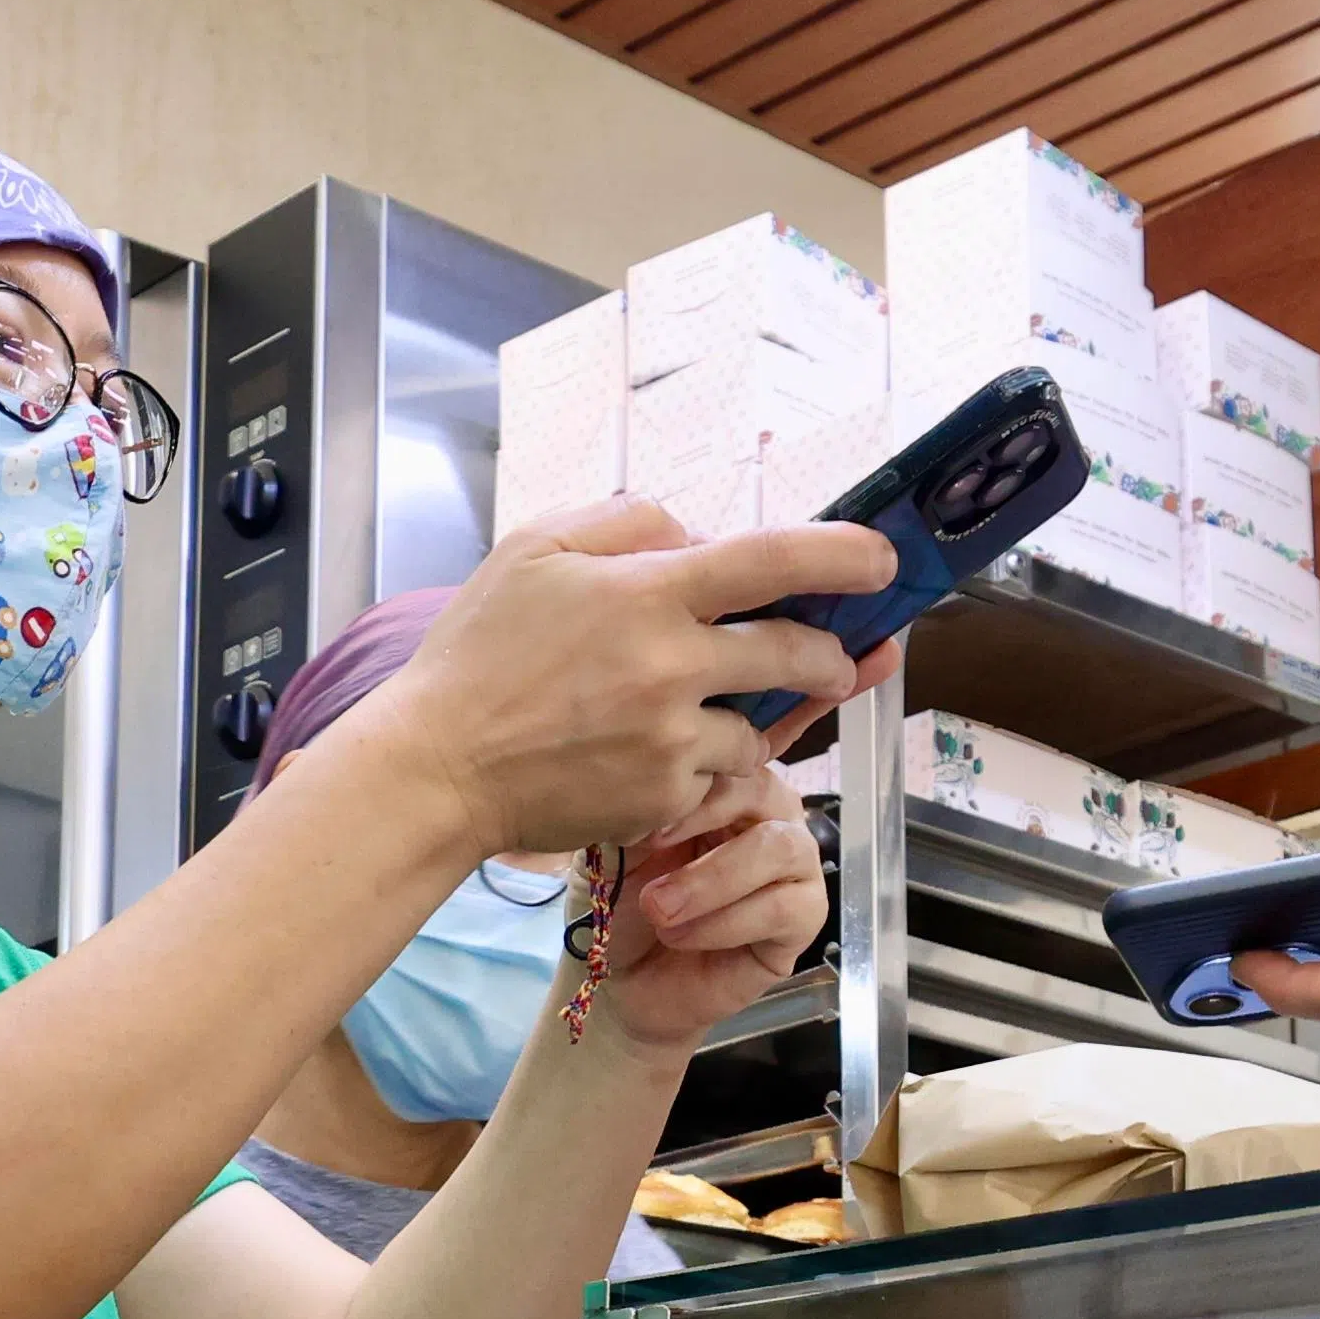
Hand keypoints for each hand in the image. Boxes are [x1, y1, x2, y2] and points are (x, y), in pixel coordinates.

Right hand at [387, 501, 852, 855]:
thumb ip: (626, 521)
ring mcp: (672, 739)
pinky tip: (652, 754)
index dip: (842, 554)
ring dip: (755, 715)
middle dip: (830, 653)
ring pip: (760, 726)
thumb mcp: (534, 547)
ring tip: (705, 711)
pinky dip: (702, 763)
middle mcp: (671, 666)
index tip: (881, 558)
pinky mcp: (664, 797)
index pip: (772, 559)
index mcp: (644, 592)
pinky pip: (715, 775)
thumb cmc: (477, 654)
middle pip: (796, 652)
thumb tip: (695, 532)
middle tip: (834, 654)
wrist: (438, 768)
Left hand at [573, 791, 827, 1059]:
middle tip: (652, 851)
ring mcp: (794, 870)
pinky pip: (784, 908)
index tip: (645, 822)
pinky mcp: (802, 922)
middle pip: (768, 791)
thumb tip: (661, 786)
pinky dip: (726, 922)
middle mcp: (771, 820)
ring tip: (660, 910)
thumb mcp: (616, 849)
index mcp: (729, 790)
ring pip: (781, 849)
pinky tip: (682, 937)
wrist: (621, 982)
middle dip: (706, 820)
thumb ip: (642, 808)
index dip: (694, 783)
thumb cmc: (621, 907)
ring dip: (713, 880)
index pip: (734, 756)